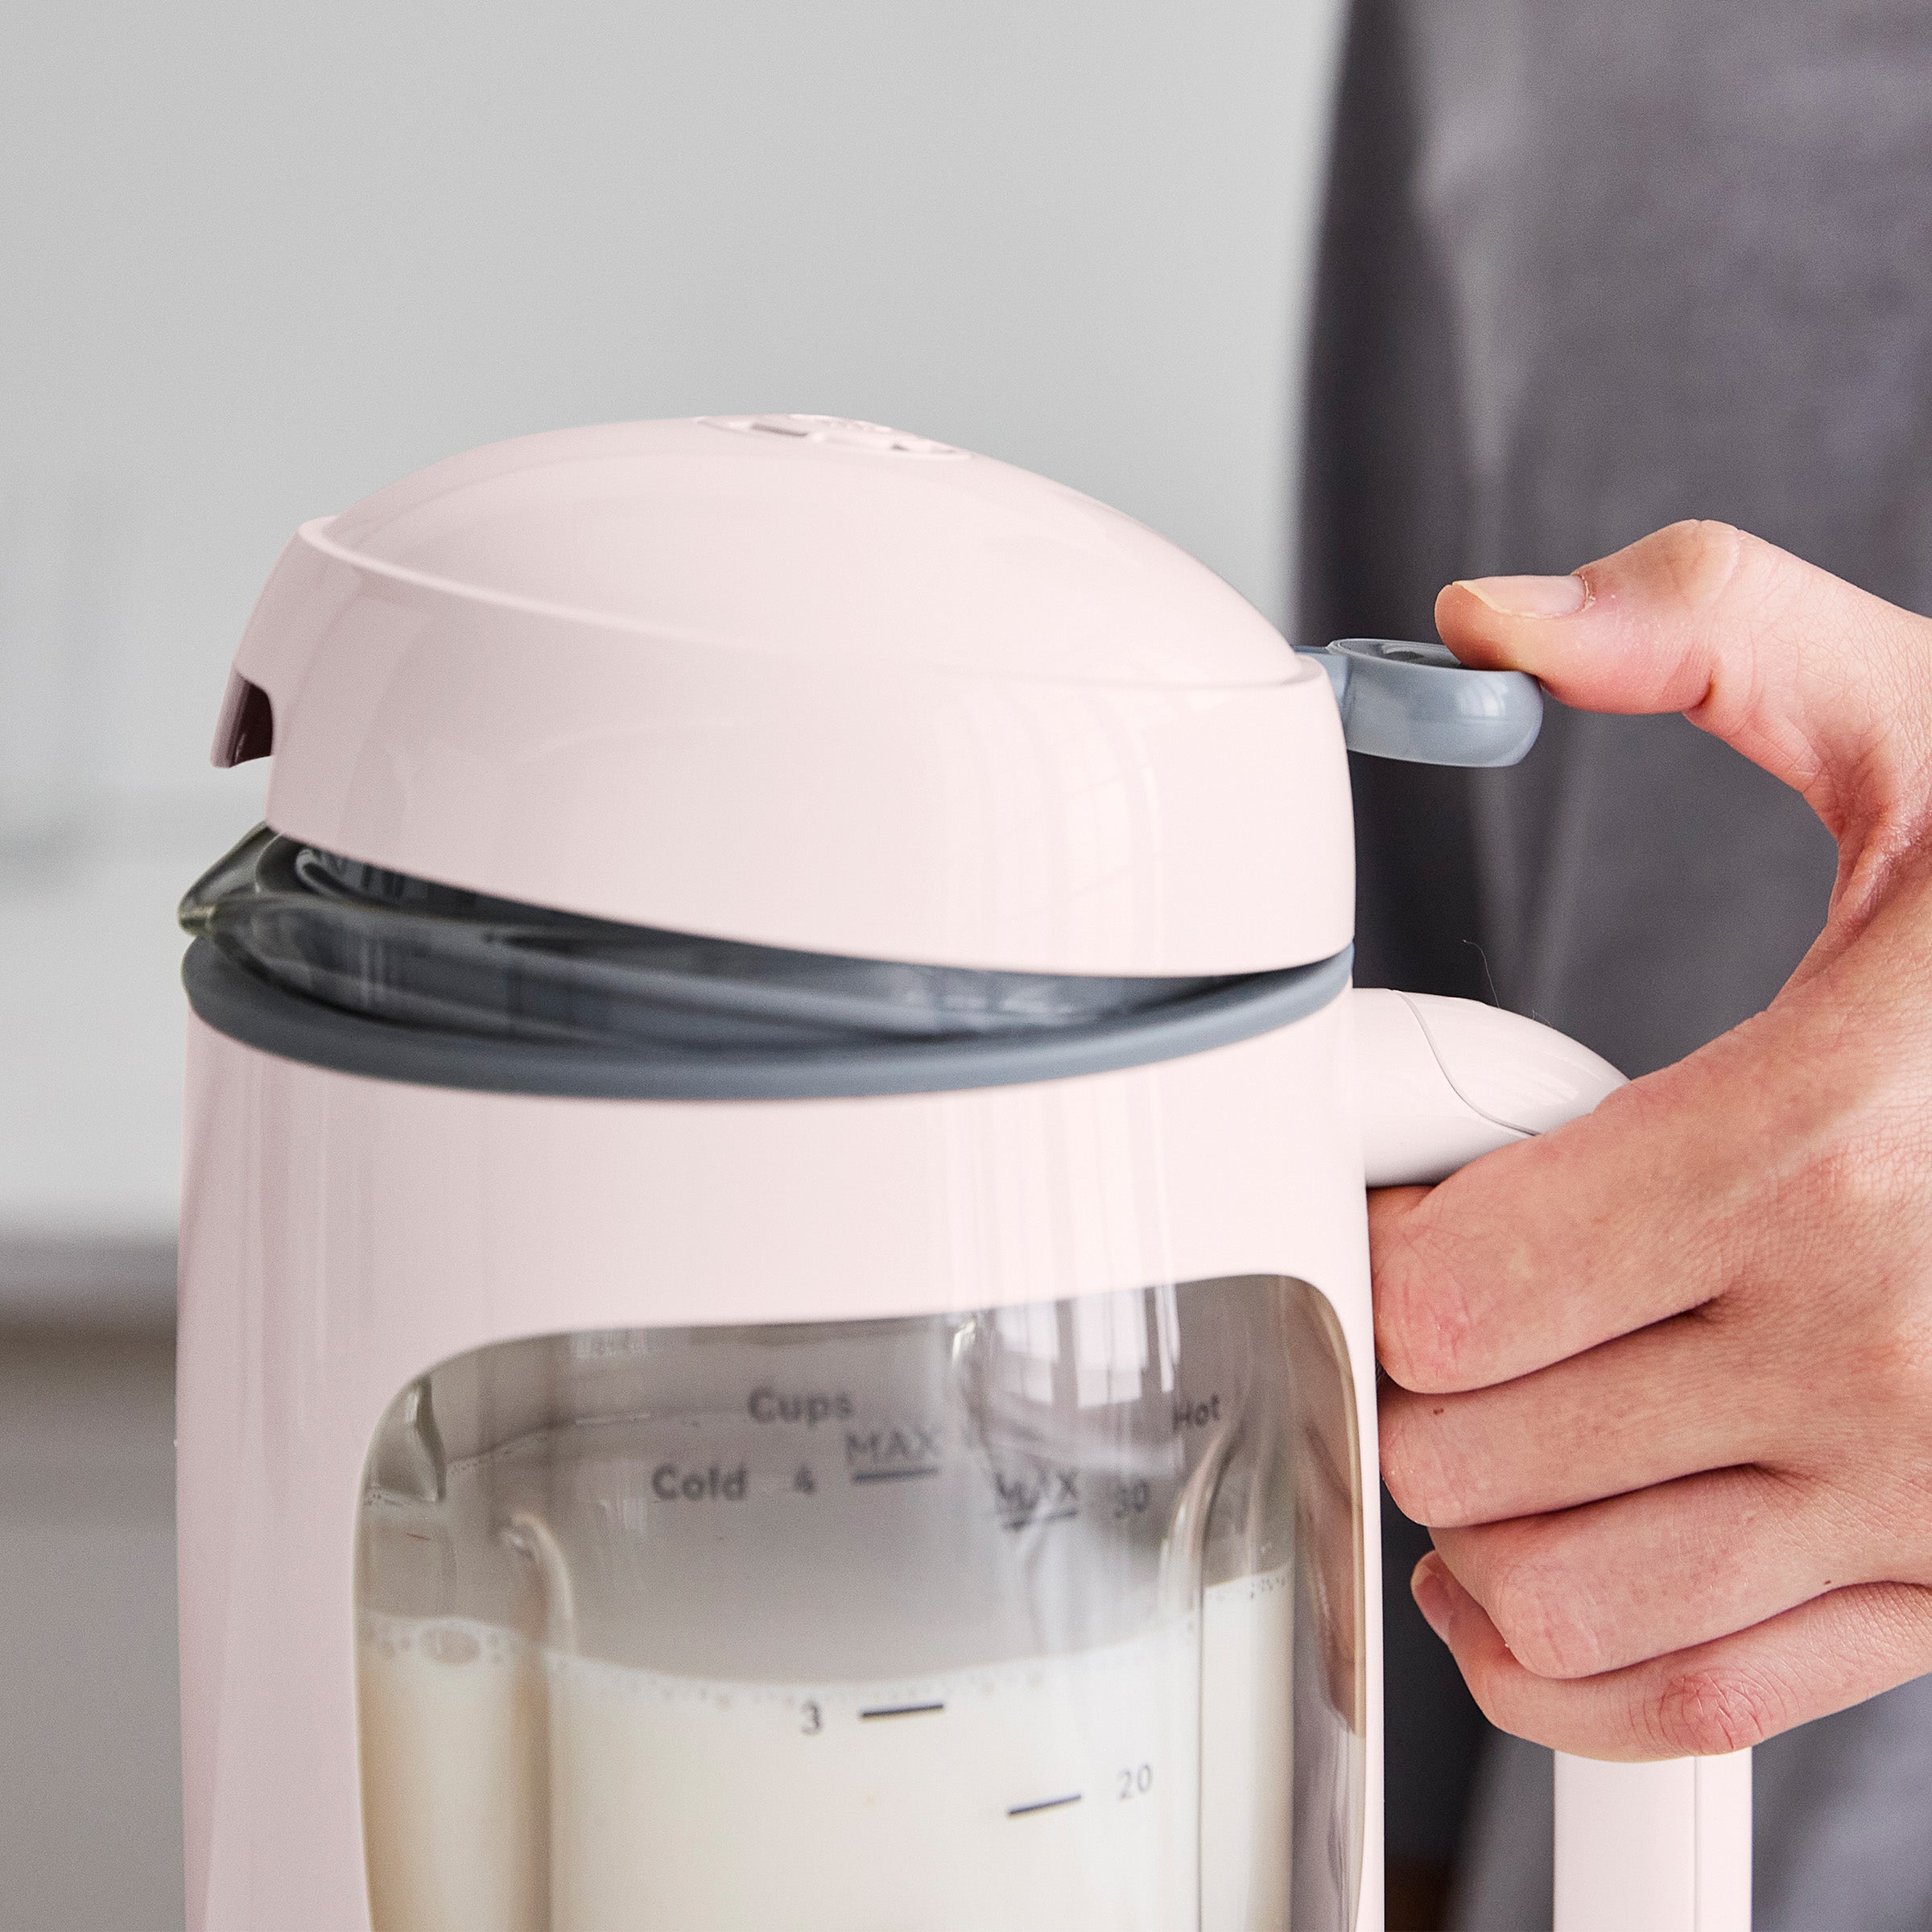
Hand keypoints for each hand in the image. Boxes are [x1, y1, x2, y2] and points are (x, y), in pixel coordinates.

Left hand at [1373, 520, 1931, 1759]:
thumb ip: (1715, 632)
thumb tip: (1494, 620)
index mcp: (1826, 1141)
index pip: (1454, 1271)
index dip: (1378, 1224)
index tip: (1400, 1180)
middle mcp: (1876, 1350)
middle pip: (1469, 1434)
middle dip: (1407, 1356)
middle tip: (1436, 1278)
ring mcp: (1925, 1501)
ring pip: (1552, 1596)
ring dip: (1463, 1513)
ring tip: (1476, 1407)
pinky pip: (1700, 1703)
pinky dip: (1566, 1671)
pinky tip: (1523, 1577)